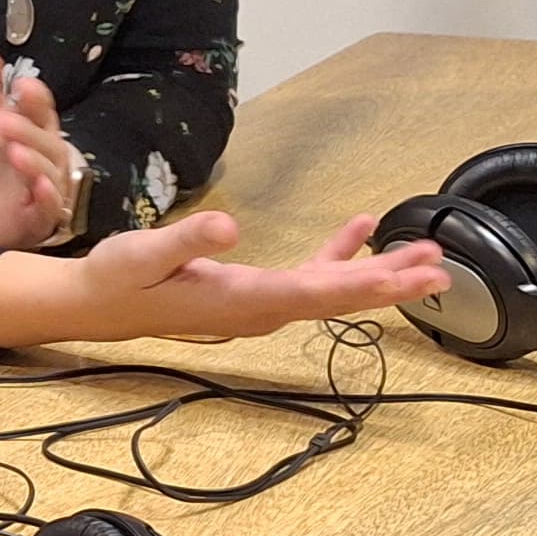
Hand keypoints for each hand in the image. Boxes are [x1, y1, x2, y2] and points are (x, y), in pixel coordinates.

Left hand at [0, 47, 79, 247]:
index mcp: (35, 128)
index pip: (42, 110)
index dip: (35, 98)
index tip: (21, 85)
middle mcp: (47, 155)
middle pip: (46, 140)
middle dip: (27, 129)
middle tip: (1, 121)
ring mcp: (47, 186)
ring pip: (49, 171)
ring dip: (33, 160)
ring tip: (12, 151)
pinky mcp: (40, 216)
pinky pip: (51, 206)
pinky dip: (46, 196)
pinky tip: (37, 185)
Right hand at [0, 209, 446, 348]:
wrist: (96, 303)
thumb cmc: (118, 278)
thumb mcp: (144, 253)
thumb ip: (189, 240)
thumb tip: (230, 227)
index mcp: (243, 300)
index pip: (318, 292)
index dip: (368, 283)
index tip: (411, 278)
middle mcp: (261, 309)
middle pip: (339, 298)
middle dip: (392, 284)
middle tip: (441, 271)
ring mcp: (260, 303)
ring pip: (332, 290)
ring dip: (377, 274)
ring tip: (422, 258)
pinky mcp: (253, 291)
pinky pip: (307, 277)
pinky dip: (338, 256)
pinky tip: (358, 231)